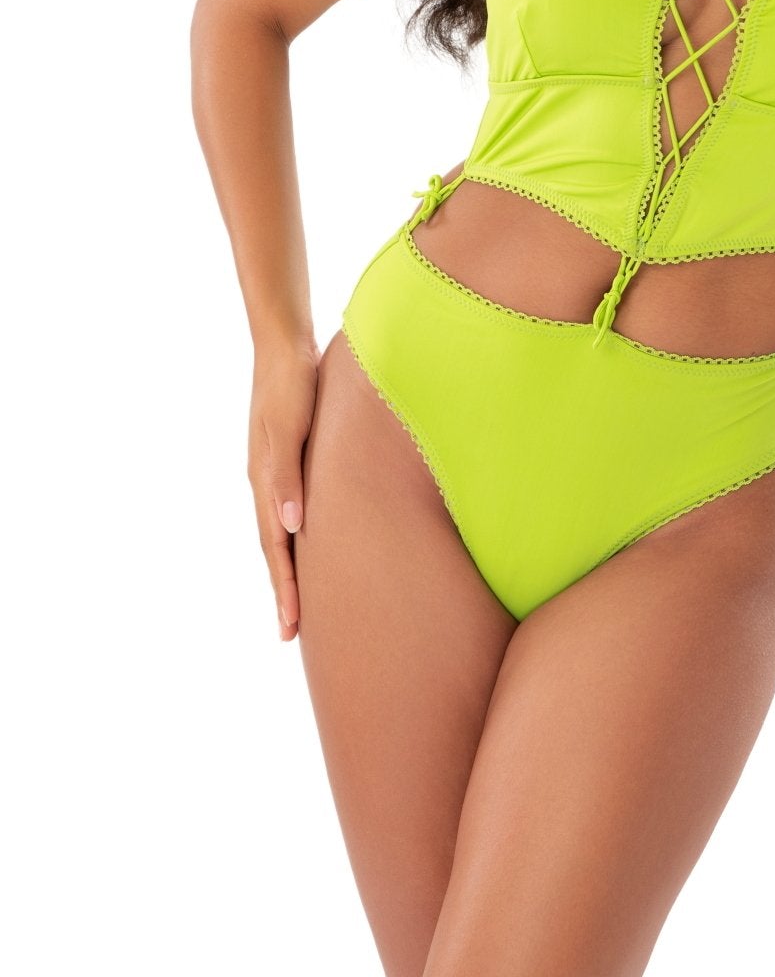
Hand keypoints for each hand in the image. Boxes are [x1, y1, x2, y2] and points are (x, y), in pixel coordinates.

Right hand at [247, 341, 319, 640]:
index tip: (291, 627)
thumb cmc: (292, 383)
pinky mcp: (288, 458)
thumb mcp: (289, 427)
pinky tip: (306, 543)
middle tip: (291, 634)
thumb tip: (292, 527)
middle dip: (283, 590)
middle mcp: (266, 482)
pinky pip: (289, 509)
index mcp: (265, 481)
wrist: (285, 343)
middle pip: (274, 548)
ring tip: (299, 601)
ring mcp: (275, 471)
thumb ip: (289, 475)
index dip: (285, 587)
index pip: (275, 547)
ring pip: (280, 532)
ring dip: (289, 568)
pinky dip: (295, 537)